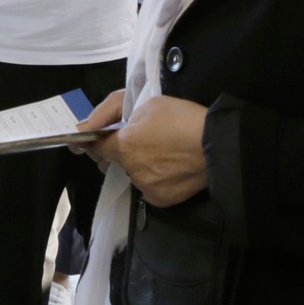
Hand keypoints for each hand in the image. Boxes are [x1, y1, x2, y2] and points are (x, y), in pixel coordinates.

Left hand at [84, 94, 208, 206]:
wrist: (217, 145)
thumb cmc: (182, 119)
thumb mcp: (148, 104)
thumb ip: (113, 113)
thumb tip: (87, 127)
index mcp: (124, 145)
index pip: (95, 147)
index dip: (93, 142)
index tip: (94, 139)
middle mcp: (131, 169)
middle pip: (115, 161)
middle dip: (120, 152)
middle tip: (141, 141)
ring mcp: (146, 187)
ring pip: (134, 175)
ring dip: (139, 166)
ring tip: (162, 154)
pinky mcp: (161, 200)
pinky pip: (149, 188)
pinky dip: (155, 180)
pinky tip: (170, 169)